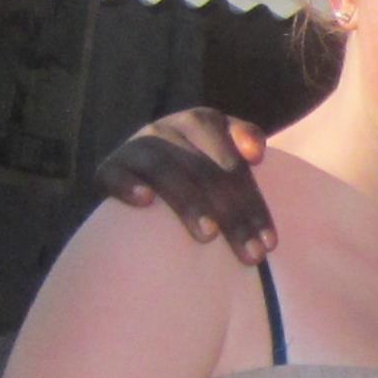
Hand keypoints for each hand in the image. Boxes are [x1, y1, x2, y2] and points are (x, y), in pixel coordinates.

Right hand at [96, 110, 276, 261]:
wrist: (138, 174)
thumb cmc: (194, 173)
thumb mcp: (221, 155)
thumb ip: (245, 144)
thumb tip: (256, 154)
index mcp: (203, 122)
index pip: (235, 164)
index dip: (254, 204)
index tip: (270, 243)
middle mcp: (169, 129)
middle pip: (206, 171)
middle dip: (233, 215)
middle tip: (250, 255)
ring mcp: (137, 147)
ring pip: (166, 171)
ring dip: (189, 203)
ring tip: (208, 236)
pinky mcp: (108, 168)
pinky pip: (116, 174)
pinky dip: (129, 186)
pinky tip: (145, 202)